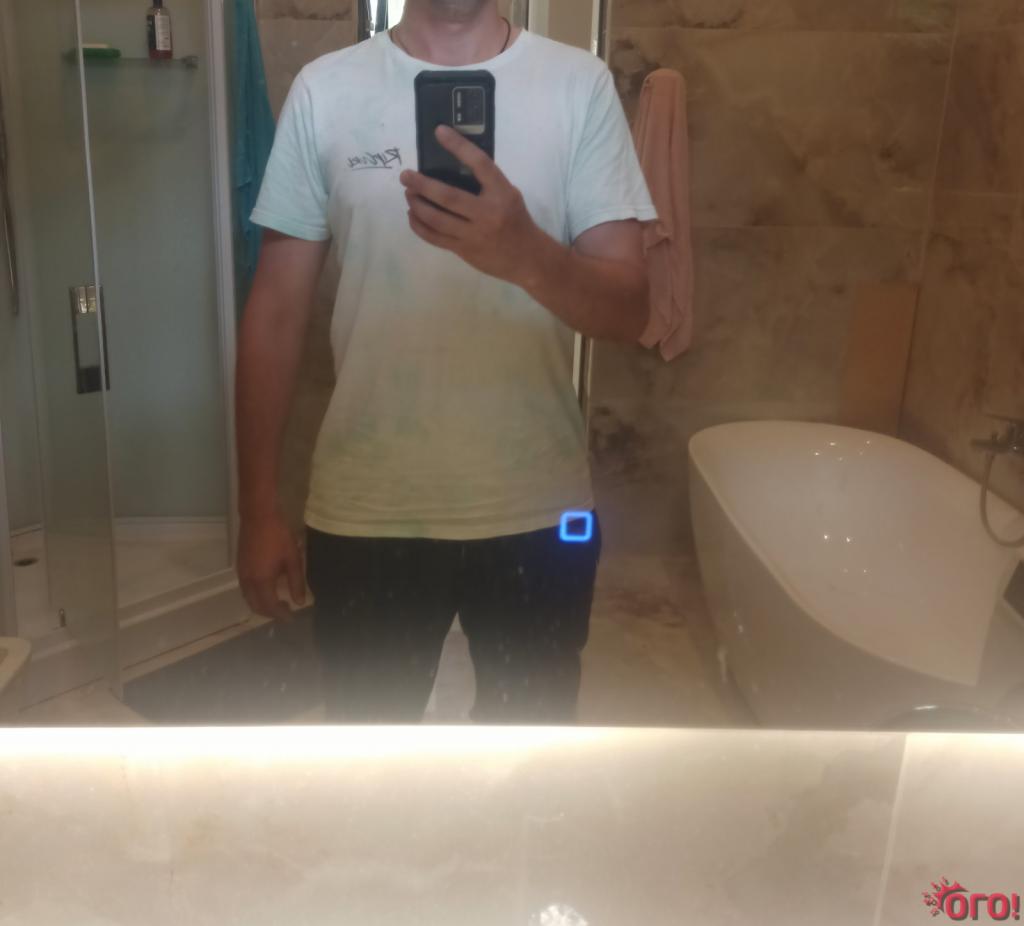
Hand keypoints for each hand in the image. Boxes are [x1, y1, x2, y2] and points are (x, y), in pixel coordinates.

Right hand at [237, 512, 305, 619]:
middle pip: (256, 606)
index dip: (280, 615)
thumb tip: (299, 602)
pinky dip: (255, 595)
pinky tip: (268, 588)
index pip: (270, 606)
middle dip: (270, 613)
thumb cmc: (279, 536)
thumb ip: (297, 583)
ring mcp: (241, 573)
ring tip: (278, 601)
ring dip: (262, 604)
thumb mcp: (293, 559)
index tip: (291, 618)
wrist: (258, 516)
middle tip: (286, 611)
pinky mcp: (239, 566)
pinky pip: (245, 589)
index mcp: (262, 581)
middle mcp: (248, 581)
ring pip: (249, 598)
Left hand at [400, 125, 542, 285]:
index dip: (459, 146)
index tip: (440, 132)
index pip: (479, 163)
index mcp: (502, 194)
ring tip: (408, 194)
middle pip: (448, 196)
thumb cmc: (516, 221)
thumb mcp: (509, 195)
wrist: (527, 258)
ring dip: (418, 205)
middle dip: (422, 185)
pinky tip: (412, 216)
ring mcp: (474, 234)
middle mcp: (487, 213)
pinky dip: (420, 226)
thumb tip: (452, 167)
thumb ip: (487, 184)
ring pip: (437, 219)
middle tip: (406, 176)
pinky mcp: (464, 250)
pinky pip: (436, 238)